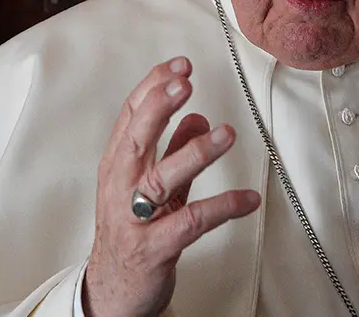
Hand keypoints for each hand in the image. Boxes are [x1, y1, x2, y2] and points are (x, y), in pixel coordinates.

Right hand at [83, 57, 261, 316]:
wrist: (111, 291)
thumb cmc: (129, 232)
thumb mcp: (147, 186)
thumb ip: (170, 150)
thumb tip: (195, 117)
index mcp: (117, 166)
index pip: (129, 117)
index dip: (152, 88)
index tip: (179, 66)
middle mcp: (120, 188)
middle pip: (136, 139)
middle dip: (159, 107)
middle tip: (185, 82)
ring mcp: (135, 219)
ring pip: (162, 179)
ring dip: (194, 152)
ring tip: (225, 133)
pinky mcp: (154, 249)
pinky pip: (190, 223)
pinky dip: (221, 208)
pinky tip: (247, 198)